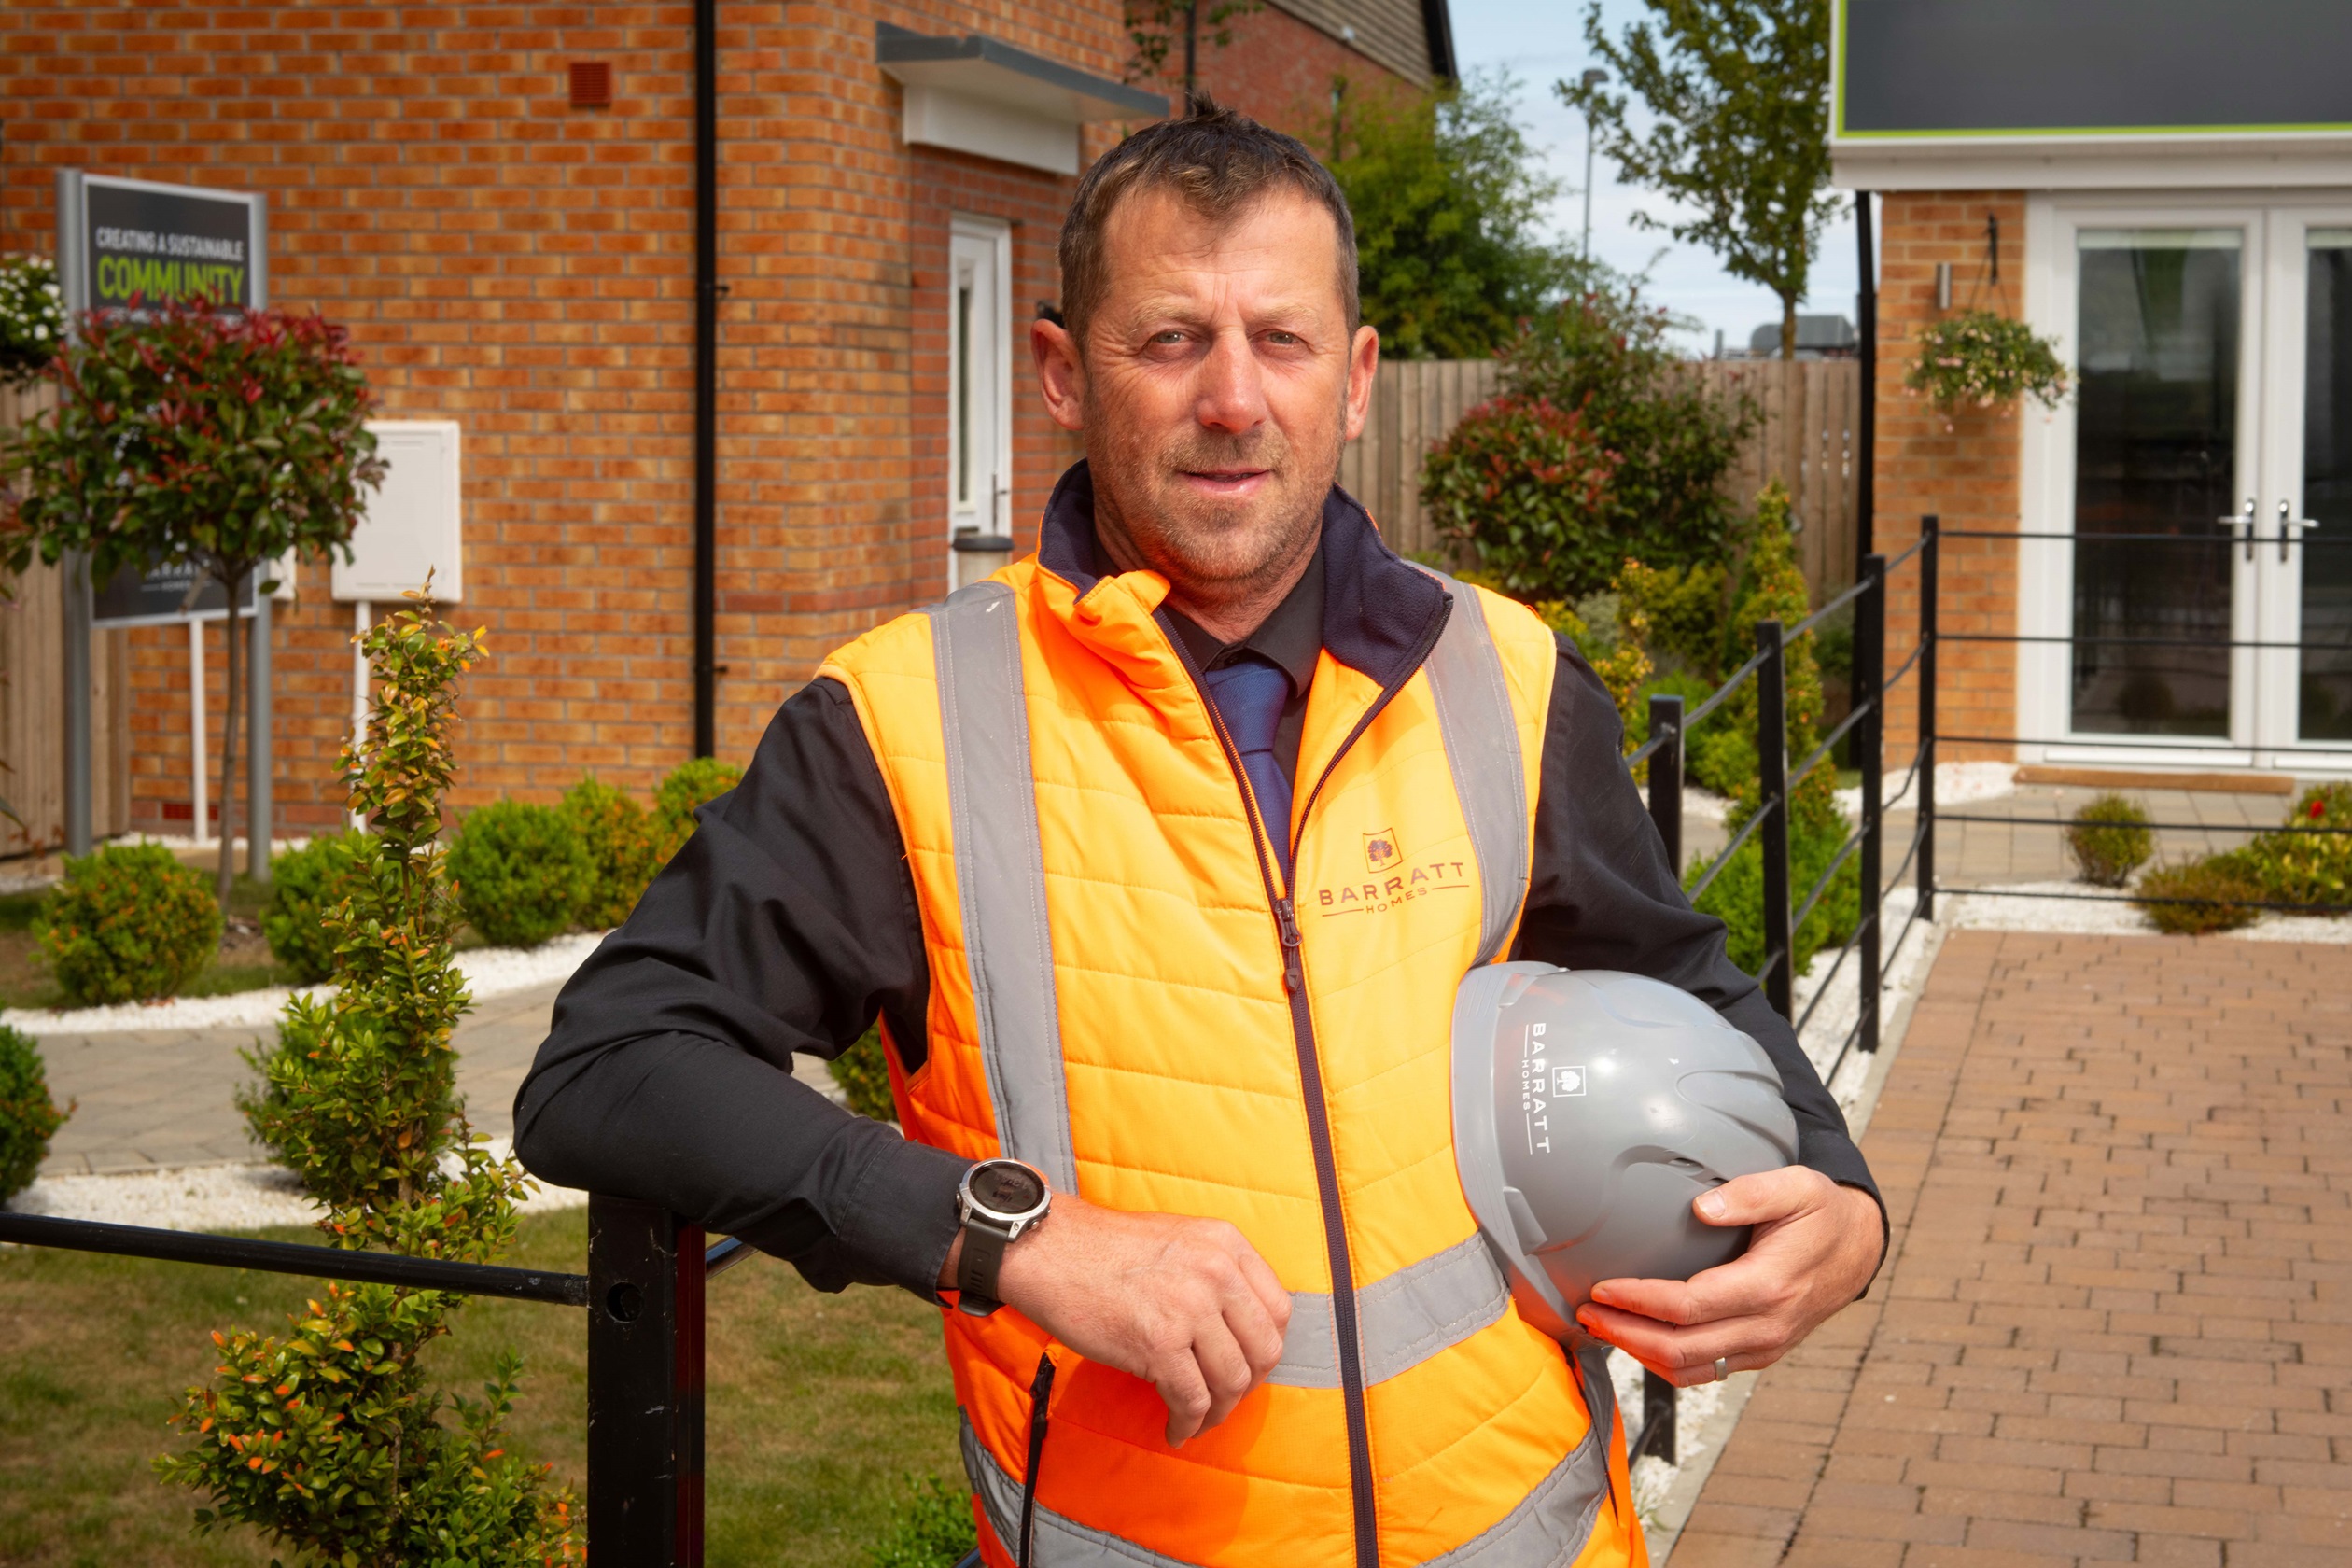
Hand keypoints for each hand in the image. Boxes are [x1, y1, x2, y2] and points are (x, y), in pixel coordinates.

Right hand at [941, 1194, 1291, 1445]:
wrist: (1049, 1250)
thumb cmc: (1106, 1250)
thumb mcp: (1180, 1240)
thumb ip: (1216, 1274)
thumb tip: (1239, 1331)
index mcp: (1226, 1244)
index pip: (1279, 1310)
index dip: (1266, 1348)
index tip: (1248, 1366)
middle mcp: (1217, 1272)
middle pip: (1264, 1350)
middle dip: (1248, 1385)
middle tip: (1225, 1398)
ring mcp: (1189, 1307)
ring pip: (1231, 1380)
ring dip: (1217, 1411)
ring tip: (1197, 1418)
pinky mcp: (1158, 1343)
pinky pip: (1191, 1399)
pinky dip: (1187, 1423)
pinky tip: (1175, 1428)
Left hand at [1574, 1166, 1883, 1386]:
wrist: (1859, 1248)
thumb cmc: (1823, 1214)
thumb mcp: (1797, 1186)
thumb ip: (1750, 1193)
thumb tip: (1703, 1207)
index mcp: (1769, 1287)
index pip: (1689, 1307)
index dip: (1639, 1301)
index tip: (1603, 1287)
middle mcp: (1767, 1327)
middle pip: (1681, 1349)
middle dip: (1626, 1334)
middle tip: (1587, 1313)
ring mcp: (1764, 1346)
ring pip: (1691, 1370)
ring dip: (1640, 1353)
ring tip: (1602, 1327)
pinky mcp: (1760, 1352)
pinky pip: (1706, 1372)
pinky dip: (1665, 1363)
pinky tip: (1639, 1340)